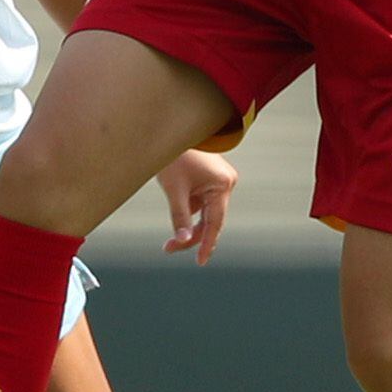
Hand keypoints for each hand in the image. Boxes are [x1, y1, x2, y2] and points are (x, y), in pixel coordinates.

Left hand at [155, 147, 236, 262]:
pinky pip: (200, 203)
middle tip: (168, 249)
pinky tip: (174, 201)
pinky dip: (188, 212)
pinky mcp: (210, 181)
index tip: (201, 262)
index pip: (215, 222)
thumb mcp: (174, 190)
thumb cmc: (173, 157)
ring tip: (166, 231)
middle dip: (190, 236)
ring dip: (187, 225)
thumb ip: (179, 217)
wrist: (170, 130)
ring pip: (204, 214)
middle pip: (209, 220)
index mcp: (222, 185)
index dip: (207, 244)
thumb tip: (182, 242)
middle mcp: (226, 184)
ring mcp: (218, 182)